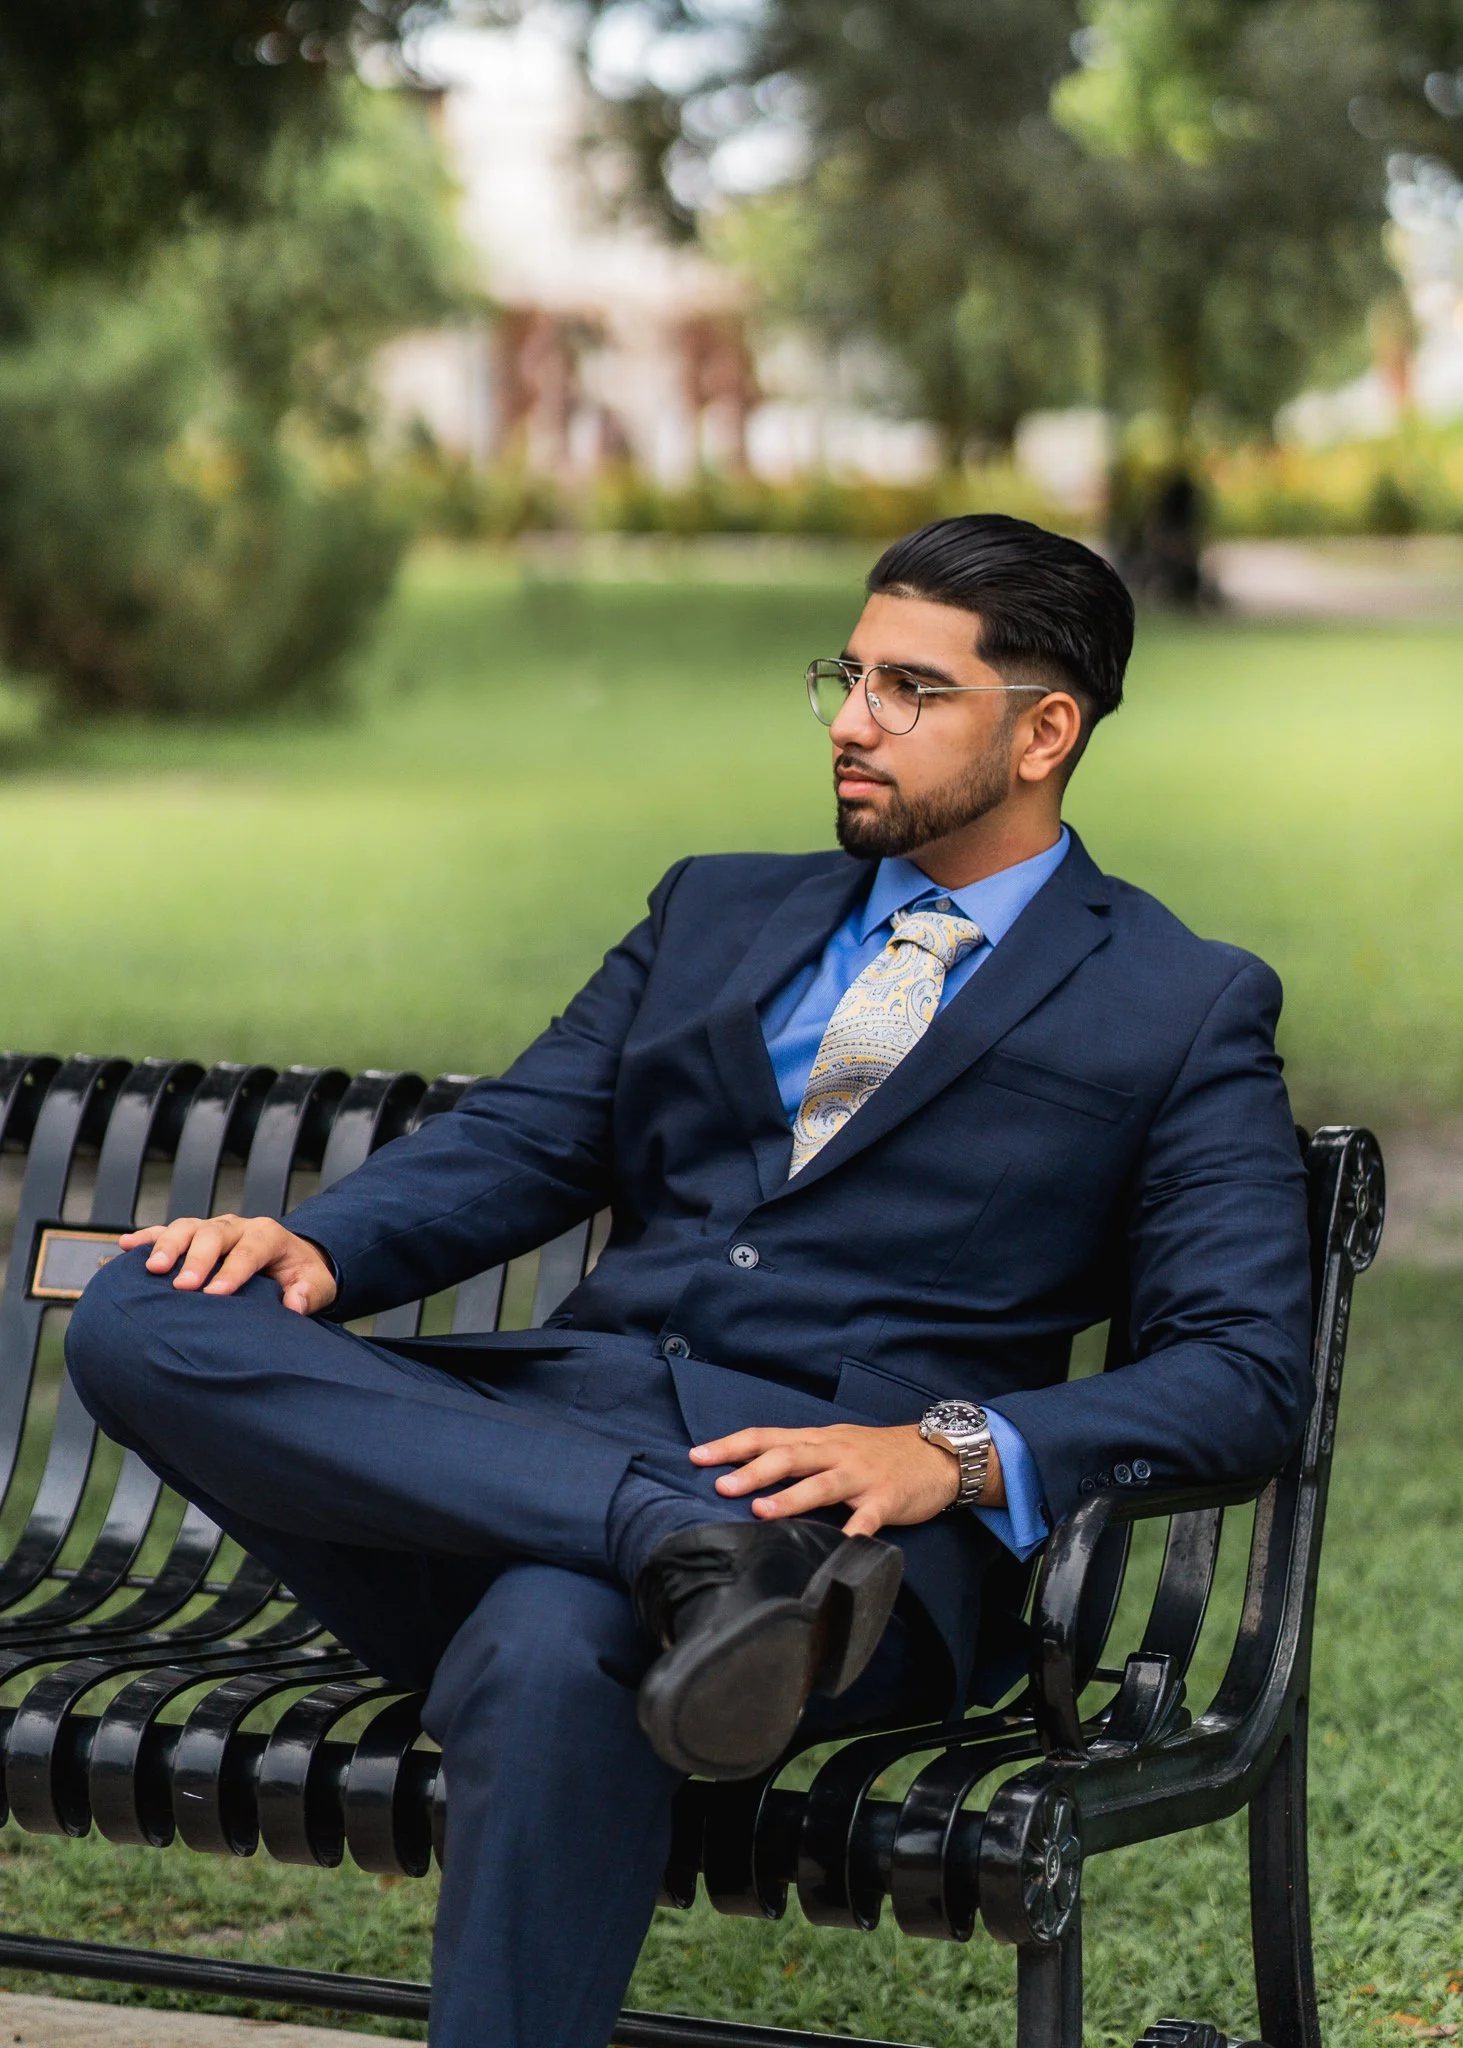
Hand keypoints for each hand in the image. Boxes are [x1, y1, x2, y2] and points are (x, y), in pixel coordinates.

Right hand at [118, 1216, 336, 1316]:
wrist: (292, 1260)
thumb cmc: (302, 1275)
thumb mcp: (318, 1285)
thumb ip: (309, 1293)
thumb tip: (293, 1303)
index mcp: (268, 1236)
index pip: (249, 1250)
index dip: (233, 1271)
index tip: (216, 1294)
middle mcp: (238, 1227)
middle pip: (213, 1234)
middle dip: (197, 1258)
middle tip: (182, 1285)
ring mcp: (213, 1229)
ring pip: (187, 1228)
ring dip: (167, 1245)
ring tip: (152, 1268)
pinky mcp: (194, 1237)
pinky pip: (166, 1231)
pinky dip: (146, 1238)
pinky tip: (125, 1247)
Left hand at [690, 1422, 1004, 1537]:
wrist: (936, 1454)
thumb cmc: (877, 1453)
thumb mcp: (835, 1445)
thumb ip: (798, 1457)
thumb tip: (750, 1473)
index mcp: (818, 1440)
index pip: (767, 1437)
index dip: (732, 1445)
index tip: (697, 1456)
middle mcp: (835, 1453)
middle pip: (788, 1456)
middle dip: (752, 1470)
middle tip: (720, 1485)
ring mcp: (860, 1476)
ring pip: (821, 1483)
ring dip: (791, 1497)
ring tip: (762, 1511)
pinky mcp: (886, 1499)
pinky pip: (867, 1518)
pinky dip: (853, 1532)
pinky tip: (839, 1547)